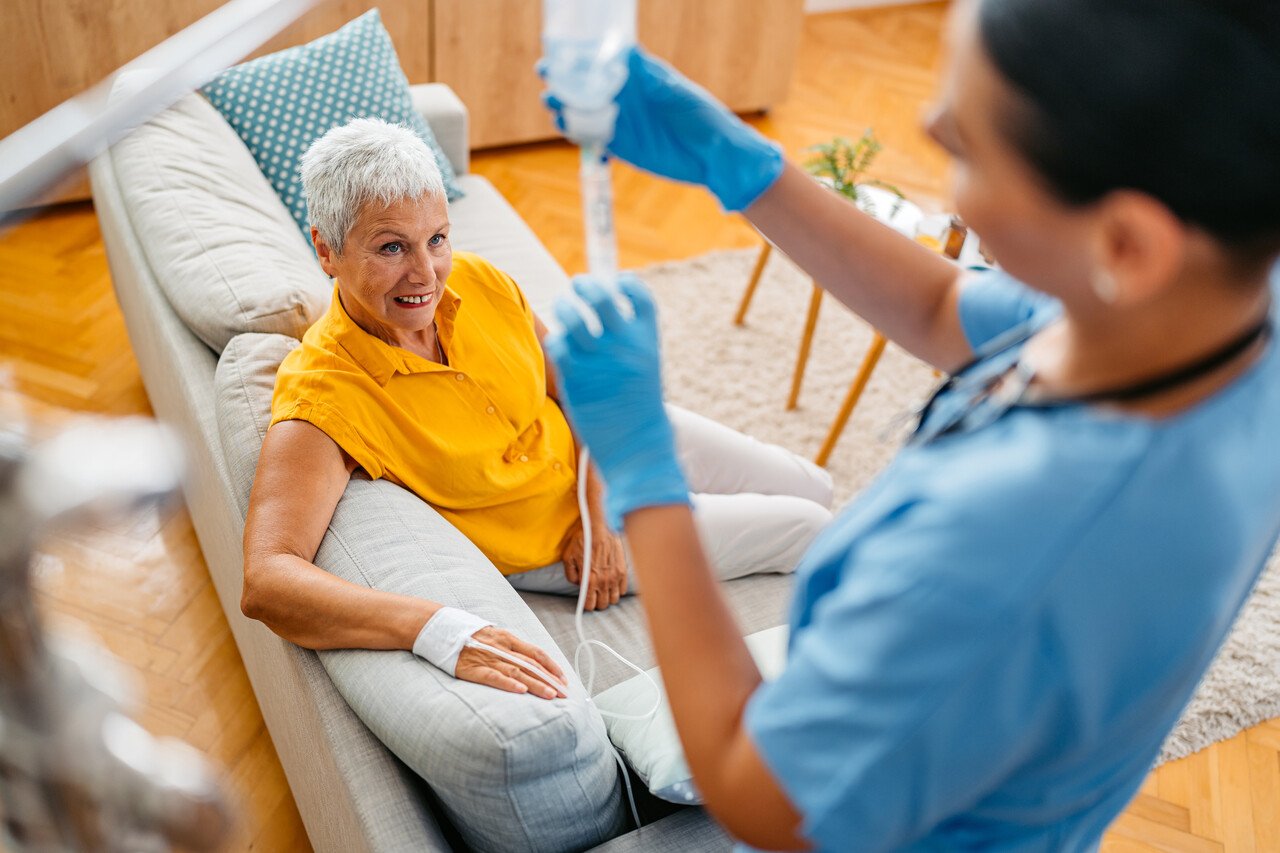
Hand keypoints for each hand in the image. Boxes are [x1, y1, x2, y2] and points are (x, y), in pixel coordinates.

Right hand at [454, 626, 568, 699]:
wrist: (440, 629)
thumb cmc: (469, 635)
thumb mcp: (493, 636)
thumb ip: (509, 648)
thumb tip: (528, 660)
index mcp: (508, 638)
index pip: (536, 652)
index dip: (551, 666)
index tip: (564, 679)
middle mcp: (501, 647)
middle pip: (531, 664)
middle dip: (550, 679)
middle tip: (565, 693)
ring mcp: (488, 658)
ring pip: (517, 671)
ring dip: (536, 684)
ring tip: (551, 695)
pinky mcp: (473, 668)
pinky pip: (493, 677)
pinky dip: (508, 683)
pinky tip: (520, 691)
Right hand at [540, 47, 783, 211]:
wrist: (713, 156)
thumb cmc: (701, 116)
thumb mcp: (676, 91)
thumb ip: (650, 76)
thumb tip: (627, 51)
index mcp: (636, 77)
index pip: (600, 61)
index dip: (577, 56)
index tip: (559, 52)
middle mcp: (624, 97)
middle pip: (584, 85)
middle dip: (562, 80)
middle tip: (547, 76)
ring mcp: (620, 121)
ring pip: (583, 111)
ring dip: (564, 107)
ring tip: (553, 103)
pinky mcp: (620, 146)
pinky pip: (591, 137)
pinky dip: (576, 133)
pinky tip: (567, 127)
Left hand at [544, 275, 689, 529]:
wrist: (637, 446)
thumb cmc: (637, 406)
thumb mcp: (644, 367)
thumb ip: (628, 340)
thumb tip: (600, 307)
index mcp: (648, 341)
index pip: (638, 296)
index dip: (625, 283)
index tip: (616, 281)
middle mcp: (625, 346)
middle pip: (601, 296)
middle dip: (585, 285)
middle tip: (577, 285)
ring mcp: (599, 361)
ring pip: (573, 317)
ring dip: (564, 306)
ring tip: (564, 306)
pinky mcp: (576, 378)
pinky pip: (559, 346)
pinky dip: (558, 342)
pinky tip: (563, 348)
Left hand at [561, 520, 628, 610]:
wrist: (600, 527)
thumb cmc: (583, 540)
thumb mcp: (568, 557)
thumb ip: (571, 575)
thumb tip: (578, 583)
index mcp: (589, 581)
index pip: (589, 605)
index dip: (586, 604)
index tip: (585, 599)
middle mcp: (603, 582)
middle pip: (603, 605)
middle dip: (597, 602)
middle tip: (594, 594)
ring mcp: (615, 577)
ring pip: (614, 599)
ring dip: (608, 596)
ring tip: (603, 589)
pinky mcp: (623, 570)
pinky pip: (623, 589)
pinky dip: (618, 589)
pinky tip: (612, 582)